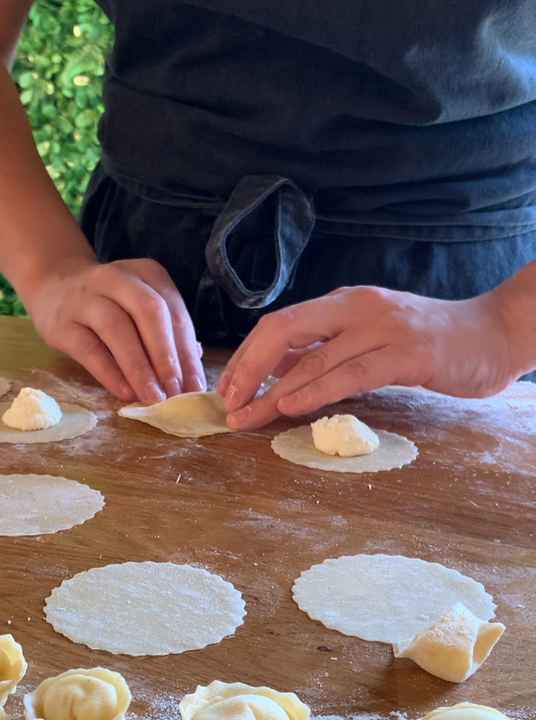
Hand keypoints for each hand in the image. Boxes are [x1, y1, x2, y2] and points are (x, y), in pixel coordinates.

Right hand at [25, 258, 205, 403]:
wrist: (53, 288)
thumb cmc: (108, 305)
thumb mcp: (139, 307)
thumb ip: (165, 333)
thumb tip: (190, 370)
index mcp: (146, 273)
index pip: (173, 311)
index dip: (186, 351)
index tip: (195, 386)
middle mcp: (116, 278)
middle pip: (148, 312)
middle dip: (166, 356)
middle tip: (176, 392)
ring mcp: (85, 297)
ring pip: (117, 328)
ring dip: (139, 367)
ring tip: (153, 396)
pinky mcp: (61, 322)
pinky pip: (88, 348)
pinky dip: (109, 372)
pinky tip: (124, 391)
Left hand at [216, 286, 518, 429]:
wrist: (492, 335)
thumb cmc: (427, 341)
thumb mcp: (368, 335)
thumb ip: (327, 348)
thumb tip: (276, 369)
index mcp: (343, 302)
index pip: (279, 323)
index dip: (247, 356)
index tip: (228, 389)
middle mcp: (357, 307)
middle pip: (284, 330)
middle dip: (248, 369)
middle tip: (227, 404)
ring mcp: (382, 328)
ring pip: (313, 358)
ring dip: (272, 391)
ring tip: (246, 417)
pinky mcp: (406, 354)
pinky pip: (351, 373)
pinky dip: (316, 390)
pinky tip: (290, 405)